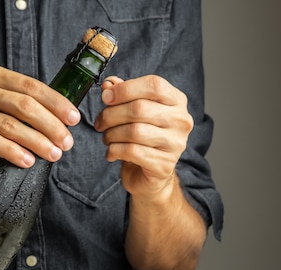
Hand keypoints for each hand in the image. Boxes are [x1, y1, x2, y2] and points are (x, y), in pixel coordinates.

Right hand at [0, 62, 80, 167]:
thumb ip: (10, 96)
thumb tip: (53, 113)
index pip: (30, 85)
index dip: (56, 102)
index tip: (74, 118)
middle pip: (24, 105)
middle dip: (51, 125)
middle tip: (67, 141)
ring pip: (11, 125)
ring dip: (37, 142)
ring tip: (54, 154)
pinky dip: (13, 152)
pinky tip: (27, 161)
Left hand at [94, 75, 192, 199]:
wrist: (150, 175)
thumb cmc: (142, 138)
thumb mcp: (133, 112)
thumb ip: (123, 95)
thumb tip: (109, 84)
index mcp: (176, 101)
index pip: (154, 85)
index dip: (125, 89)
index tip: (106, 97)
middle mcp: (181, 121)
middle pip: (139, 109)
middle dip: (111, 115)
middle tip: (100, 123)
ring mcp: (175, 144)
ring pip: (134, 131)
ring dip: (111, 134)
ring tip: (106, 138)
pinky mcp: (164, 165)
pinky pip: (132, 151)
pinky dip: (114, 150)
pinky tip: (111, 153)